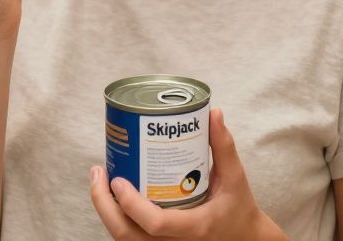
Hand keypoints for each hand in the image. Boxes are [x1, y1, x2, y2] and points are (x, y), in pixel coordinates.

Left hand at [90, 110, 288, 240]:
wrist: (243, 239)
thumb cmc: (238, 210)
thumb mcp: (235, 178)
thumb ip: (224, 147)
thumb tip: (213, 114)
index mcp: (195, 227)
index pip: (155, 224)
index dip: (131, 204)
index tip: (117, 179)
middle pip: (126, 235)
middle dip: (103, 204)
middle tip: (98, 173)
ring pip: (123, 239)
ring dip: (105, 210)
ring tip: (100, 181)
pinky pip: (129, 239)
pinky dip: (116, 218)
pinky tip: (111, 196)